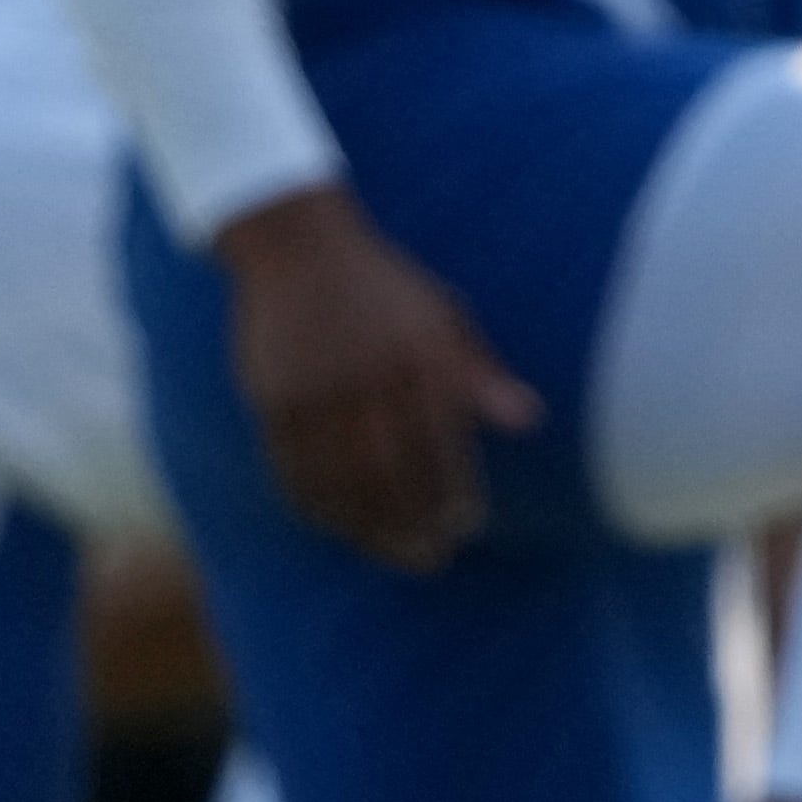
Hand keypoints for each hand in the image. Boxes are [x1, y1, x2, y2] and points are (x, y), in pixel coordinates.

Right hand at [213, 181, 538, 570]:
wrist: (297, 241)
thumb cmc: (384, 286)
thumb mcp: (443, 314)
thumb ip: (481, 373)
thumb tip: (529, 421)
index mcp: (419, 356)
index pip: (442, 445)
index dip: (454, 494)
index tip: (466, 528)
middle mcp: (369, 376)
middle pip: (391, 474)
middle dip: (412, 525)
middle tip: (429, 559)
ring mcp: (316, 389)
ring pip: (341, 480)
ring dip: (365, 527)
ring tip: (386, 551)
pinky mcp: (272, 397)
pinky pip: (292, 468)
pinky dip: (314, 504)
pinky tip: (335, 524)